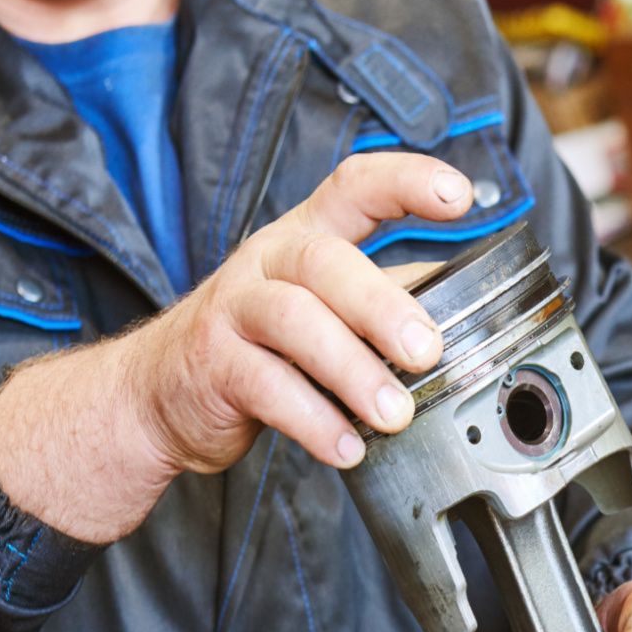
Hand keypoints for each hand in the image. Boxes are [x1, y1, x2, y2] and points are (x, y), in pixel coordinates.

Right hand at [0, 152, 473, 542]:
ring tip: (395, 414)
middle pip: (325, 262)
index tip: (461, 197)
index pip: (355, 186)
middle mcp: (269, 261)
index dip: (407, 182)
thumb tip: (471, 315)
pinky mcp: (212, 364)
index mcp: (306, 237)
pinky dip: (314, 422)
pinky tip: (348, 448)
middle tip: (428, 352)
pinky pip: (267, 388)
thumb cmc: (262, 344)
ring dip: (354, 372)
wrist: (160, 393)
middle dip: (382, 306)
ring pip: (296, 323)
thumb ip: (385, 302)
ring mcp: (234, 309)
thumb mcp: (323, 307)